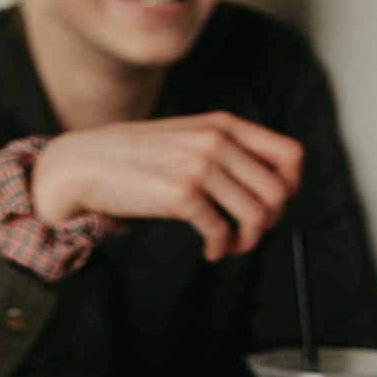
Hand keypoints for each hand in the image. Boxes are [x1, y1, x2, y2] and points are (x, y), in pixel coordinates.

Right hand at [30, 113, 303, 260]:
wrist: (85, 163)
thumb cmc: (137, 158)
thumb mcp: (188, 137)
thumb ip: (225, 150)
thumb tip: (267, 187)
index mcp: (224, 125)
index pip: (290, 155)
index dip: (290, 187)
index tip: (271, 205)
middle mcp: (216, 141)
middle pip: (279, 191)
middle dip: (269, 222)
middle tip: (246, 233)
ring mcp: (199, 166)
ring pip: (257, 214)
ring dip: (248, 240)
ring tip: (230, 245)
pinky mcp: (180, 195)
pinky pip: (222, 231)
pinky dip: (221, 249)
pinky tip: (210, 251)